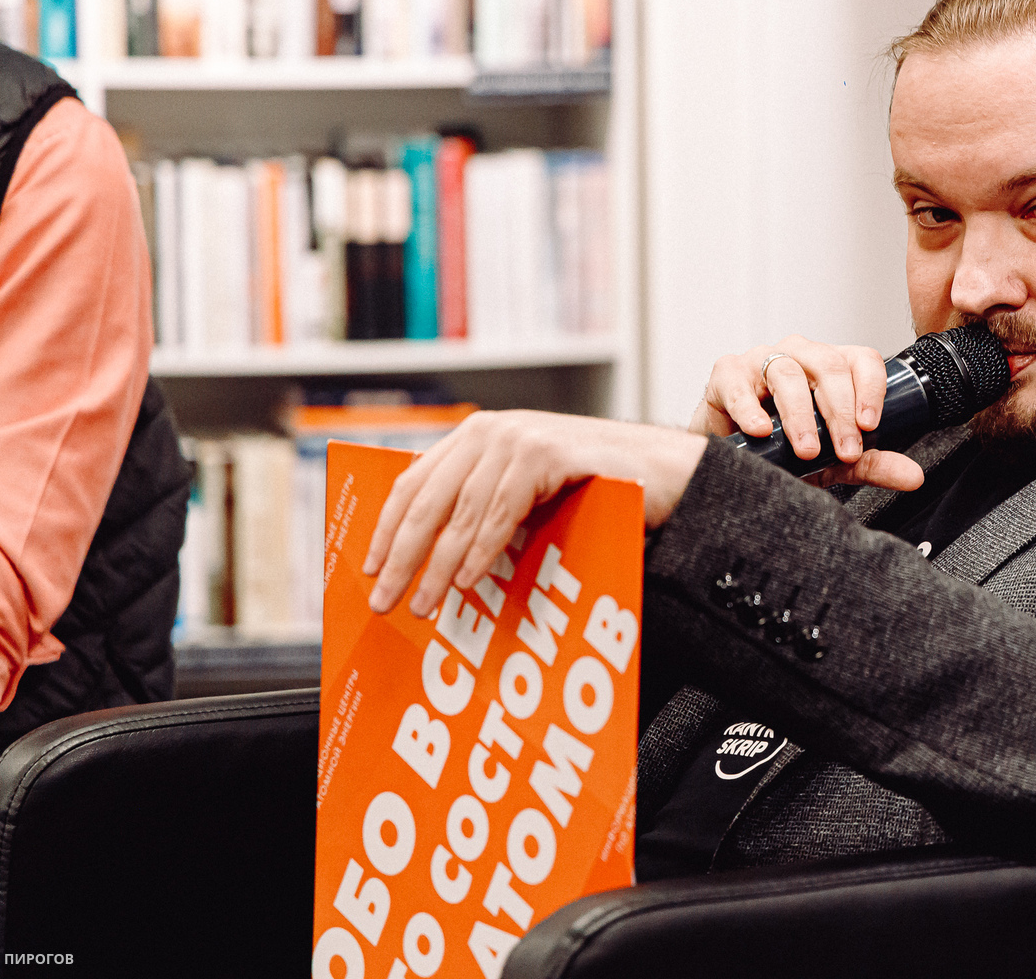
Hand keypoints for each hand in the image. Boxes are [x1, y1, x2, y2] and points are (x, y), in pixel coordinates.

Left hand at [362, 410, 707, 614]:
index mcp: (479, 436)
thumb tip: (429, 564)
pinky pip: (502, 513)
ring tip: (424, 605)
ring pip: (461, 512)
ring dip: (438, 567)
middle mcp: (492, 430)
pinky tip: (469, 583)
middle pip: (428, 499)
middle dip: (402, 557)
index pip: (413, 482)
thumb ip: (484, 509)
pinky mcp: (549, 453)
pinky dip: (482, 552)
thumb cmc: (598, 492)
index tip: (369, 569)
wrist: (666, 473)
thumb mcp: (528, 496)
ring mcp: (521, 437)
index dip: (387, 529)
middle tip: (385, 601)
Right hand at [689, 336, 923, 492]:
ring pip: (788, 372)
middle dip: (840, 411)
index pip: (862, 360)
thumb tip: (914, 477)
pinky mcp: (727, 374)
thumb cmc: (783, 447)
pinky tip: (761, 430)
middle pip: (829, 366)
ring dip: (801, 414)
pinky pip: (739, 384)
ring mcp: (762, 360)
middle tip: (845, 450)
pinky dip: (751, 407)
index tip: (870, 425)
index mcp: (830, 367)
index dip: (870, 388)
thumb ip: (872, 463)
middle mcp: (800, 355)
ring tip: (807, 448)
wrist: (734, 454)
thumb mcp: (833, 459)